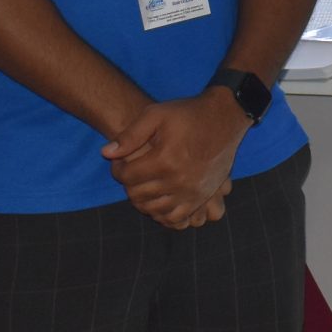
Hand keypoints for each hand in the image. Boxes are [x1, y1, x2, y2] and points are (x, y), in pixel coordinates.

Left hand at [102, 92, 246, 228]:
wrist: (224, 118)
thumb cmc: (188, 114)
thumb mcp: (156, 114)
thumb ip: (130, 135)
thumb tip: (106, 153)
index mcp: (165, 160)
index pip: (127, 176)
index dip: (117, 170)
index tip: (118, 163)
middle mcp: (178, 180)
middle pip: (138, 195)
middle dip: (128, 185)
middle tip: (130, 173)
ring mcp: (192, 192)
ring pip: (154, 210)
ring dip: (142, 201)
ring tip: (142, 186)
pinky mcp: (201, 198)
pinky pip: (176, 218)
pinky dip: (162, 214)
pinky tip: (158, 200)